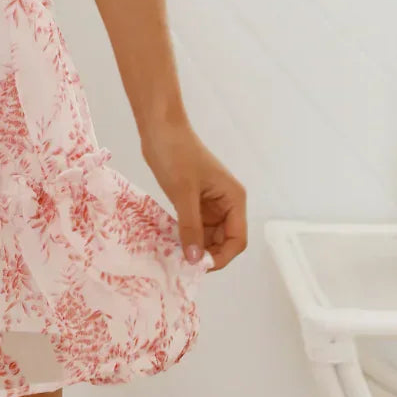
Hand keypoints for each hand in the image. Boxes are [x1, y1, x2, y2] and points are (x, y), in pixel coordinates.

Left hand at [142, 121, 247, 272]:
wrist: (159, 128)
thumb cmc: (176, 155)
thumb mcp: (183, 193)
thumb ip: (190, 227)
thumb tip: (195, 260)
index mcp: (233, 199)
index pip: (237, 239)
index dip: (222, 257)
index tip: (199, 267)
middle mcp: (226, 203)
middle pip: (224, 240)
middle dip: (207, 254)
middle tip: (183, 265)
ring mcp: (209, 202)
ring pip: (208, 235)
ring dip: (195, 246)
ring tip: (175, 256)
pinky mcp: (193, 200)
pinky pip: (194, 225)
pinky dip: (186, 235)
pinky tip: (171, 242)